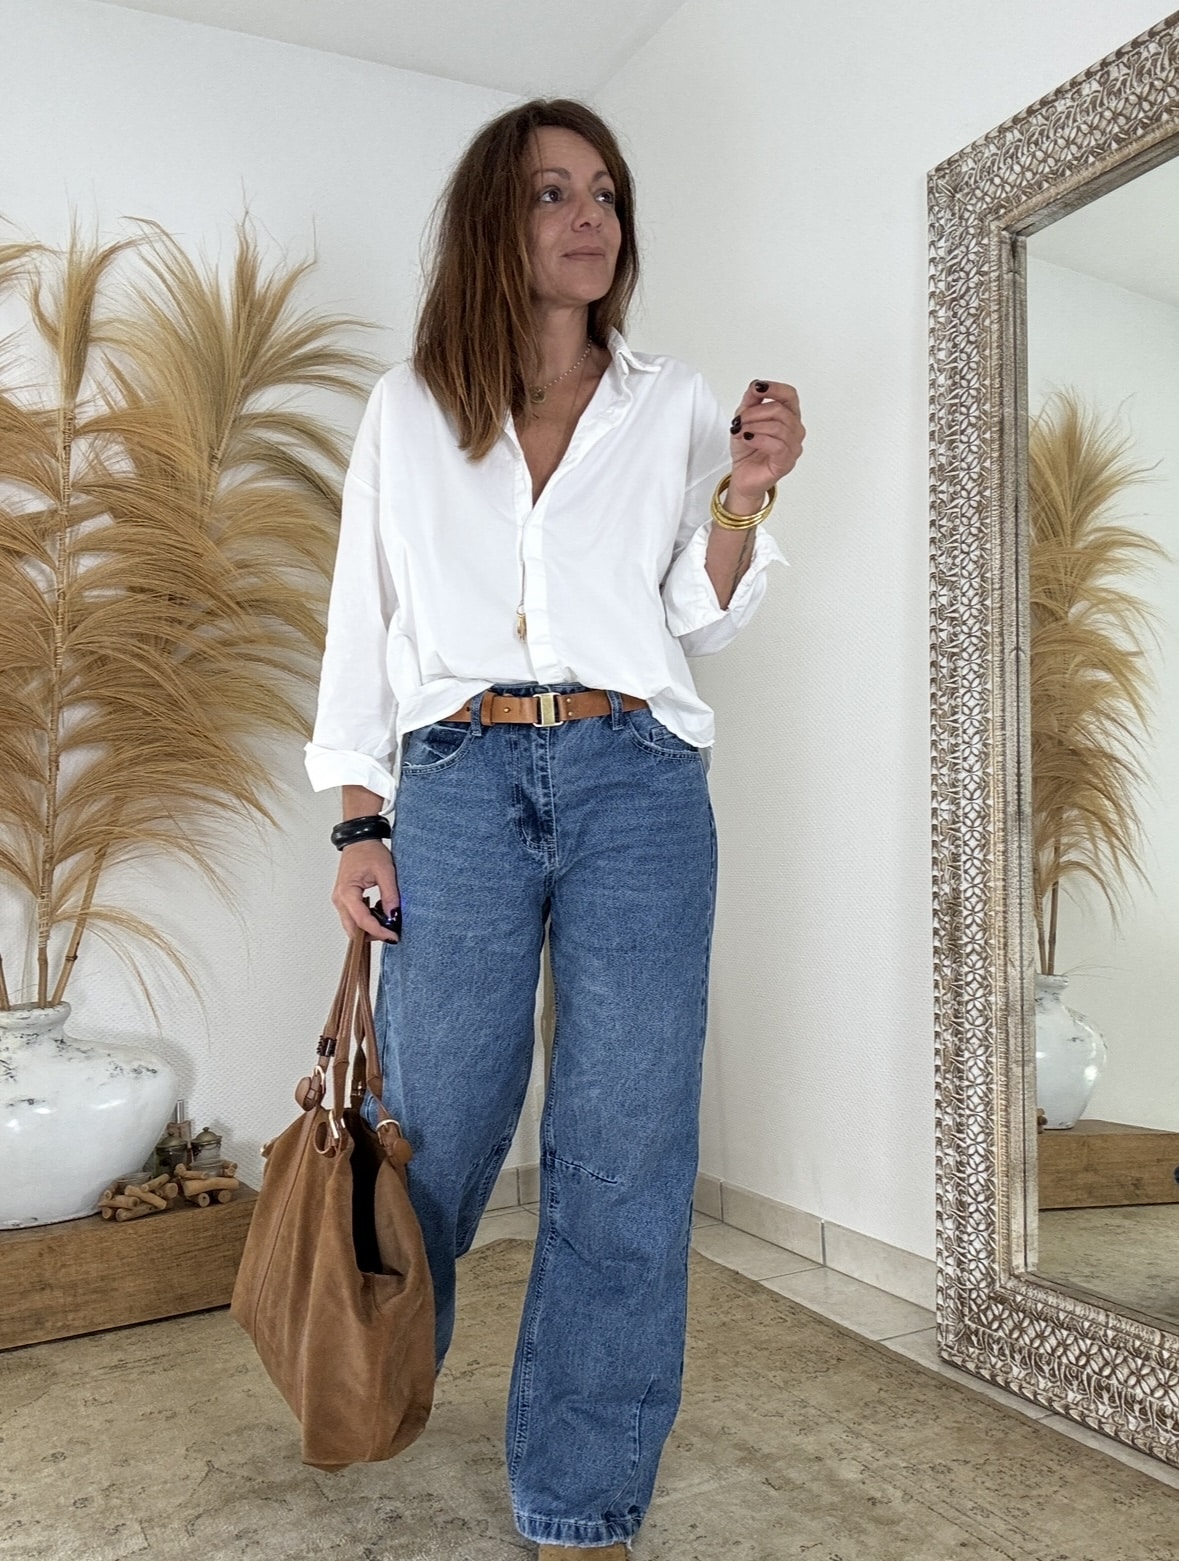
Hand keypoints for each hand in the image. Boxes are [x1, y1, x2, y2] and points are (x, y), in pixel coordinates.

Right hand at [331, 839, 400, 941]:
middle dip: (372, 935)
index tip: (393, 937)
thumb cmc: (368, 851)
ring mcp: (340, 901)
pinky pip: (353, 918)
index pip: (362, 921)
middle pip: (353, 929)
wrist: (359, 840)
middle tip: (391, 933)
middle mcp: (339, 899)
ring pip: (352, 926)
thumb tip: (394, 915)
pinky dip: (366, 921)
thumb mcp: (385, 871)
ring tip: (387, 920)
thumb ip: (390, 895)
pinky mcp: (345, 900)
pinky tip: (379, 912)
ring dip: (369, 929)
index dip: (379, 932)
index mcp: (347, 892)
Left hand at [728, 379, 804, 505]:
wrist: (742, 476)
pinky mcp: (786, 462)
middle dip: (755, 413)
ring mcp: (793, 447)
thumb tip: (756, 385)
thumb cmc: (747, 449)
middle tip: (739, 421)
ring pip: (778, 427)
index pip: (789, 395)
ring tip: (740, 432)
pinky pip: (777, 445)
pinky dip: (758, 439)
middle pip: (781, 410)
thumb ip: (751, 401)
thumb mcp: (744, 418)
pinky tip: (747, 439)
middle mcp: (795, 430)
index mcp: (788, 416)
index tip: (757, 388)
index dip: (774, 389)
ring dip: (754, 426)